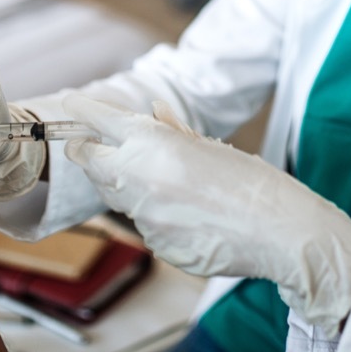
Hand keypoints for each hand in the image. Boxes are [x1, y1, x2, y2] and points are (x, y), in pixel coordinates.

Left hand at [64, 93, 350, 335]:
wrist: (280, 231)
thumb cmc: (252, 183)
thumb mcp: (211, 146)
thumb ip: (173, 129)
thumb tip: (153, 109)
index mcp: (153, 143)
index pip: (100, 121)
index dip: (81, 111)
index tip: (70, 105)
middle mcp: (139, 178)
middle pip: (91, 163)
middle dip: (87, 153)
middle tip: (89, 146)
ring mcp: (143, 216)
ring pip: (119, 197)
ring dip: (128, 186)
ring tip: (168, 183)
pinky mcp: (155, 246)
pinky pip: (145, 226)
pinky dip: (157, 216)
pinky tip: (190, 216)